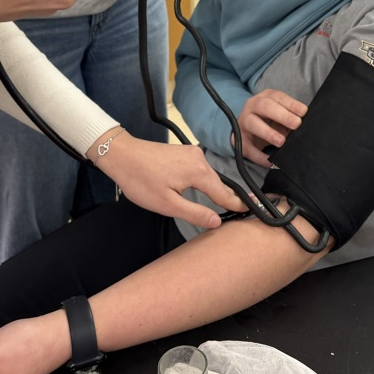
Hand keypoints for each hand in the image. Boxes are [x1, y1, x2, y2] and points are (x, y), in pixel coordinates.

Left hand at [89, 130, 244, 226]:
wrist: (121, 155)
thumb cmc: (140, 181)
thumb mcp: (167, 205)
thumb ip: (195, 213)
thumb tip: (217, 221)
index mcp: (198, 171)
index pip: (224, 193)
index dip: (237, 205)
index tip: (251, 211)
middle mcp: (199, 158)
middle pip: (219, 184)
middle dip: (229, 198)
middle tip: (244, 210)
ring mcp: (191, 153)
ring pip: (209, 176)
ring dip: (216, 190)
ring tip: (228, 203)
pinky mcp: (183, 152)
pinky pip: (201, 169)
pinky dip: (205, 181)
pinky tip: (206, 189)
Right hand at [233, 89, 306, 167]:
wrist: (247, 131)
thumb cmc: (270, 121)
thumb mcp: (280, 117)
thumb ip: (290, 120)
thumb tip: (304, 128)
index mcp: (265, 98)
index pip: (278, 97)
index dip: (291, 103)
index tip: (303, 111)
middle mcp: (252, 106)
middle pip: (265, 106)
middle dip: (282, 115)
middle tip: (296, 124)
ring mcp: (244, 122)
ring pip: (253, 123)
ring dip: (268, 132)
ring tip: (281, 141)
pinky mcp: (239, 140)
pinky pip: (249, 148)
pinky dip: (260, 156)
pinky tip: (270, 161)